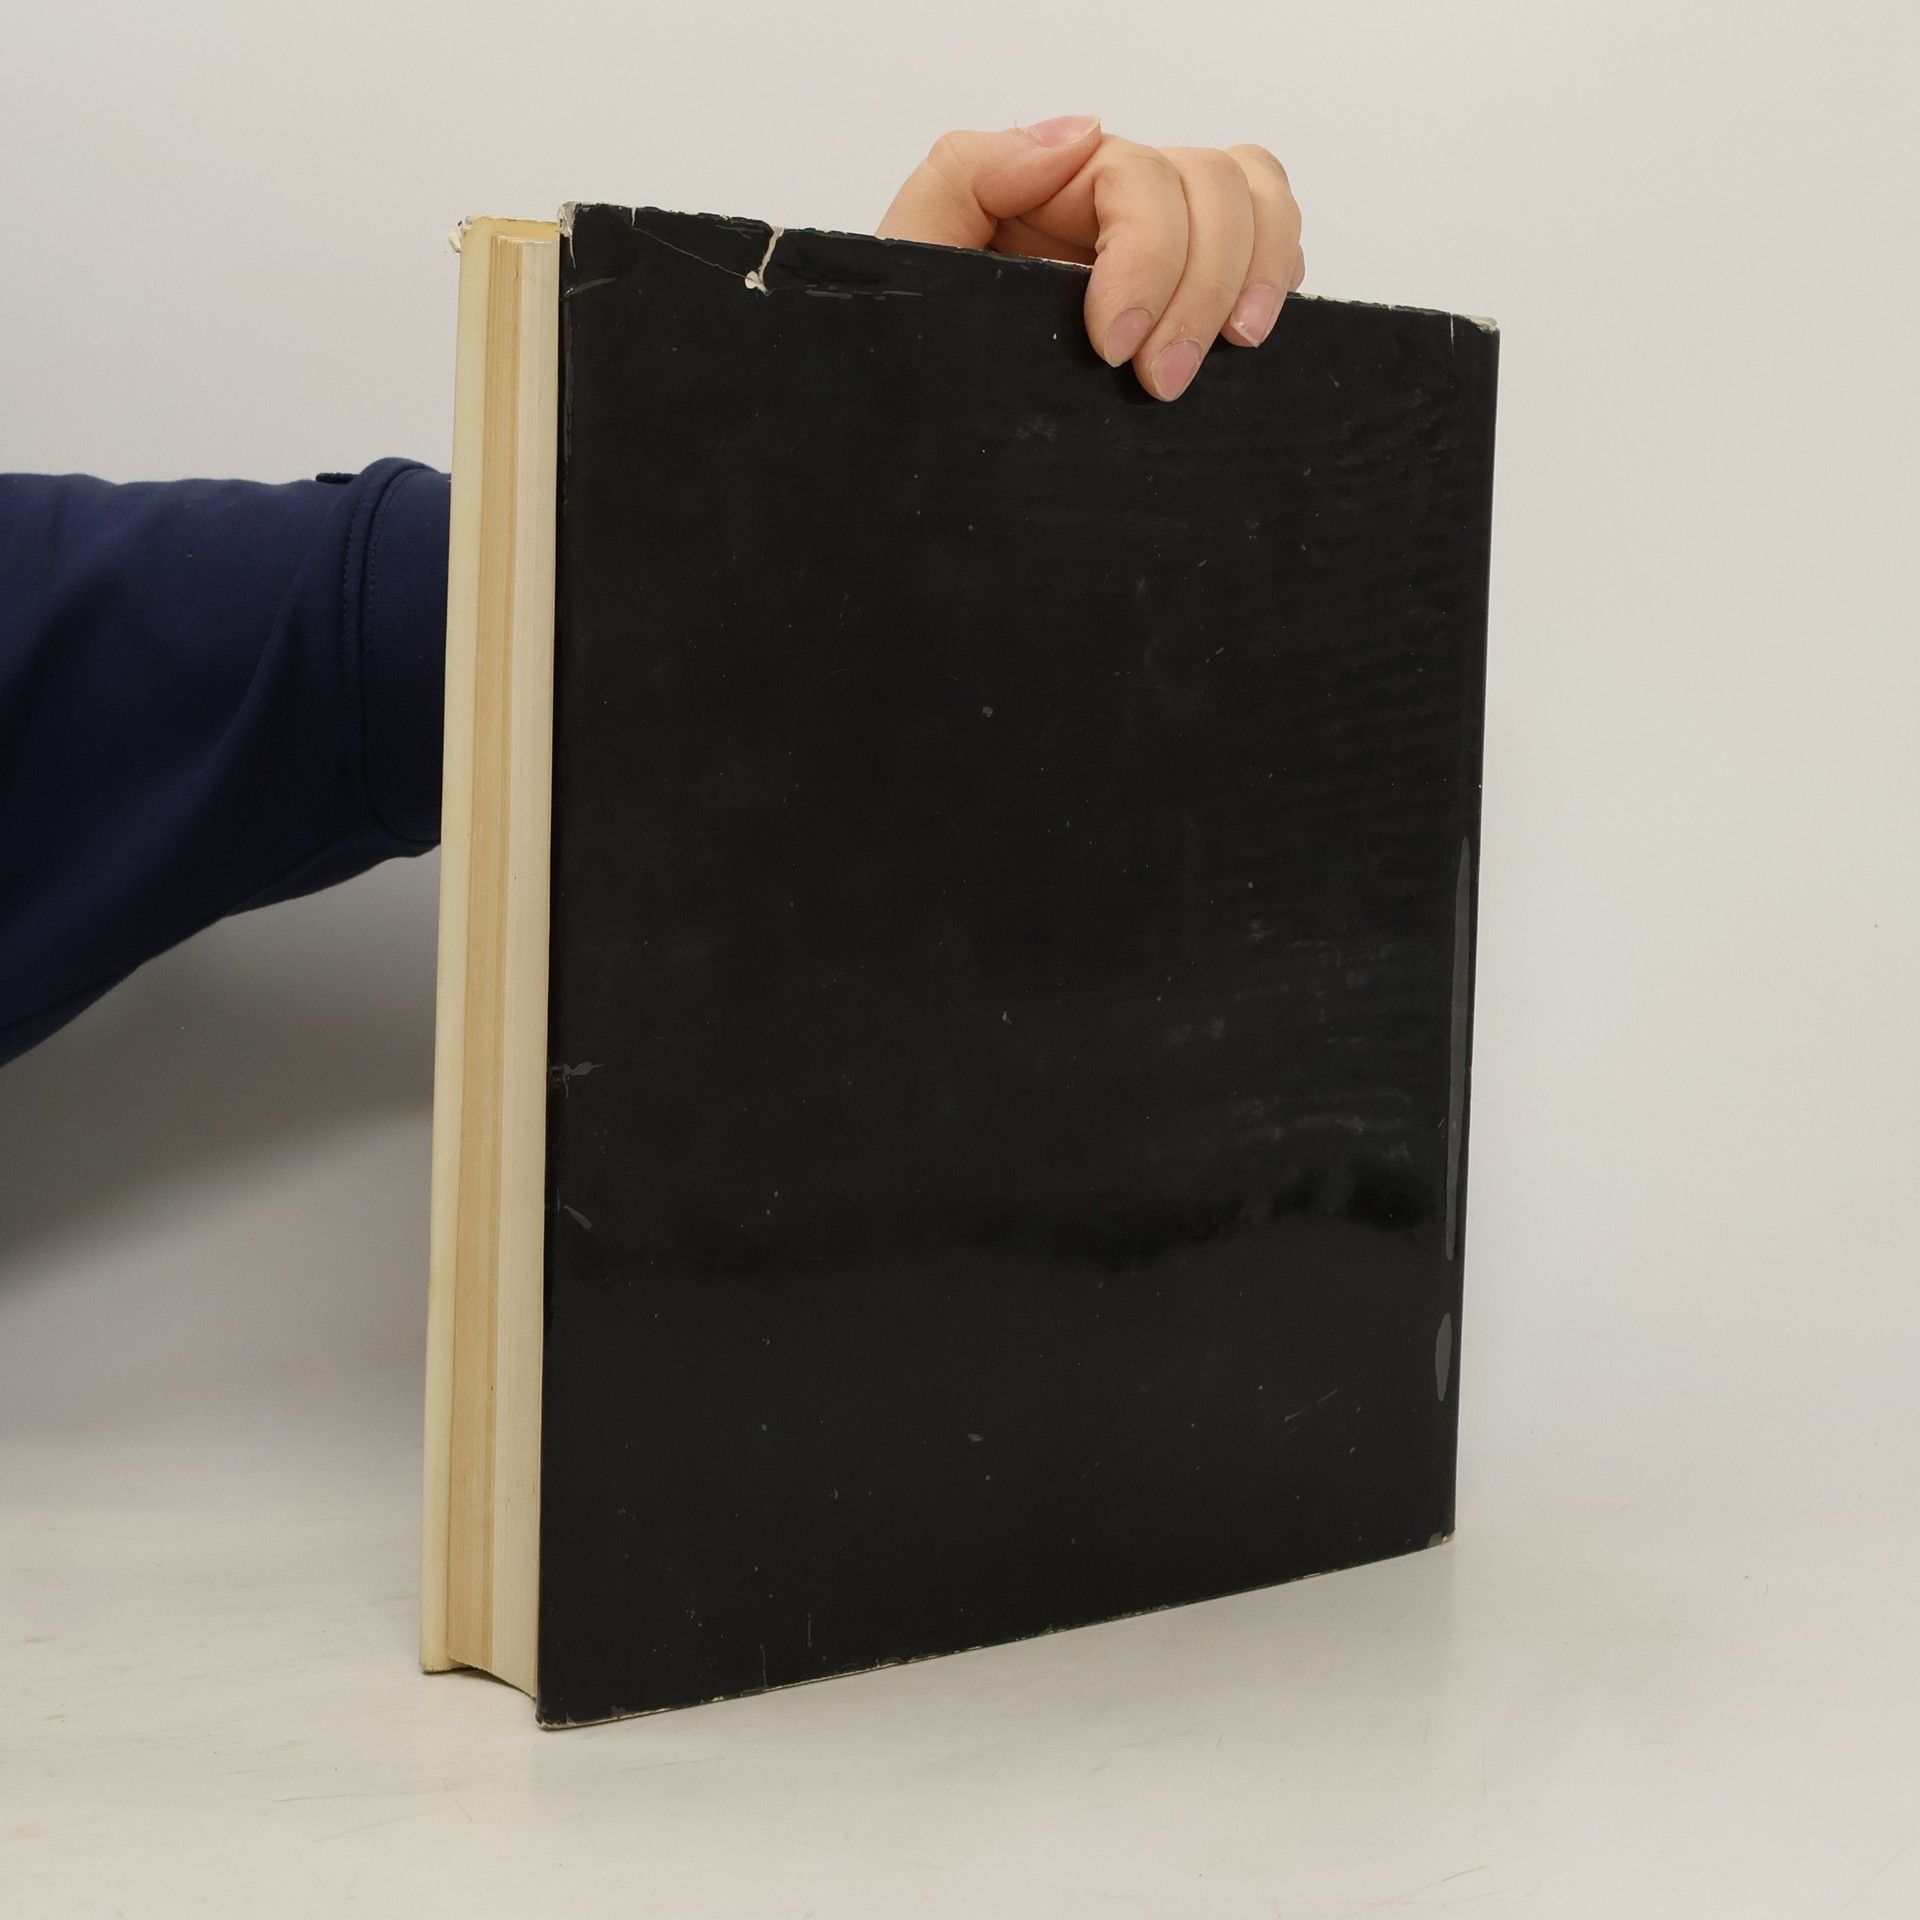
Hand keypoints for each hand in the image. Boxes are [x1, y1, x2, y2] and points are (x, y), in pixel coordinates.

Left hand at [877, 116, 1303, 402]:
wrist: (918, 454)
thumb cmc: (912, 368)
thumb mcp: (911, 264)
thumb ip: (968, 175)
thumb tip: (1082, 131)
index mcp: (1047, 193)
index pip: (1138, 176)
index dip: (1145, 257)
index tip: (1112, 348)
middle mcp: (1110, 211)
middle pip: (1213, 185)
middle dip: (1202, 285)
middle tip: (1161, 383)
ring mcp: (1160, 252)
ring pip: (1254, 200)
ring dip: (1256, 271)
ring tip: (1233, 351)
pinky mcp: (1191, 306)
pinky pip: (1268, 246)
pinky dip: (1276, 275)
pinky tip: (1248, 340)